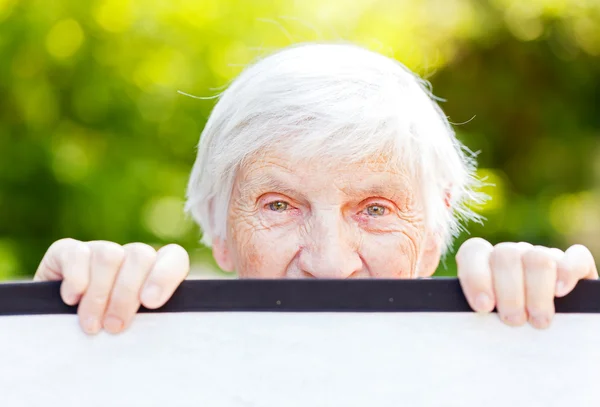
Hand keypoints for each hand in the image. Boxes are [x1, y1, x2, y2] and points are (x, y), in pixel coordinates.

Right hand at [34, 238, 189, 334]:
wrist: (57, 336)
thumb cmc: (109, 339)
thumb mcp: (136, 333)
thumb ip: (153, 324)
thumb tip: (166, 334)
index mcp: (154, 271)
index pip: (174, 257)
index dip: (165, 276)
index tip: (151, 303)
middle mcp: (129, 256)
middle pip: (140, 256)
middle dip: (127, 295)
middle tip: (115, 327)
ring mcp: (99, 250)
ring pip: (109, 255)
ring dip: (100, 294)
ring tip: (92, 326)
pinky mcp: (66, 252)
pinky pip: (76, 253)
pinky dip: (76, 278)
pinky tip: (71, 300)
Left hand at [456, 238, 597, 328]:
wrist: (548, 331)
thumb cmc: (509, 328)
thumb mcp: (489, 320)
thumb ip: (479, 311)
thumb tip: (477, 312)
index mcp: (486, 262)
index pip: (473, 252)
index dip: (475, 277)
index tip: (483, 306)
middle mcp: (514, 255)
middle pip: (505, 255)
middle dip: (509, 293)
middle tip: (514, 320)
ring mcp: (544, 256)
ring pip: (537, 258)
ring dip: (536, 292)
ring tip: (537, 321)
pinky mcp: (574, 264)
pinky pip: (575, 256)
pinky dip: (568, 273)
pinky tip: (561, 293)